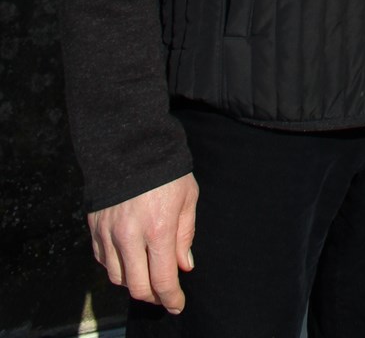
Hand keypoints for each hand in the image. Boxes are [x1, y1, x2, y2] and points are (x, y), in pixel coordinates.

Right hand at [87, 173, 197, 311]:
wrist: (129, 144)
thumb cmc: (166, 169)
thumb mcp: (187, 196)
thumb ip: (185, 234)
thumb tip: (184, 266)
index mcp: (158, 229)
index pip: (162, 280)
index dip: (171, 298)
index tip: (177, 304)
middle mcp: (130, 236)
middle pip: (137, 287)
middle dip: (153, 296)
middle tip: (163, 293)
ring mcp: (109, 234)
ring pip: (118, 278)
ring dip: (134, 282)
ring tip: (147, 272)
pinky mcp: (94, 229)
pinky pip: (103, 261)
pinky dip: (117, 266)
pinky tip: (129, 257)